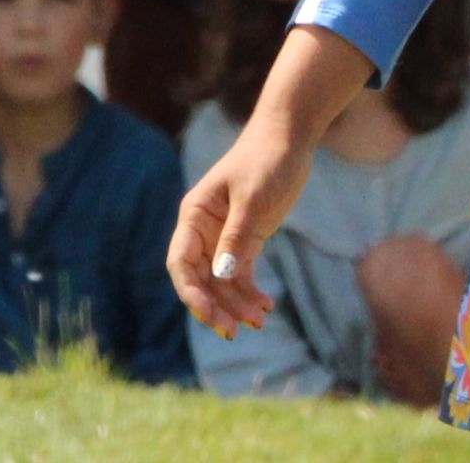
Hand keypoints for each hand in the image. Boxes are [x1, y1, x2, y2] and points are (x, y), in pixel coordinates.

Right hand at [170, 114, 317, 337]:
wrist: (289, 139)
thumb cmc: (266, 161)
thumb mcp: (253, 199)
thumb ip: (236, 237)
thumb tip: (220, 276)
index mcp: (195, 215)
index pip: (181, 263)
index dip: (191, 292)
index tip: (209, 315)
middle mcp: (203, 229)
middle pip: (200, 279)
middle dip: (215, 306)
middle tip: (235, 331)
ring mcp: (223, 236)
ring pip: (221, 281)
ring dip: (235, 304)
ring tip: (257, 321)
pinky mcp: (245, 239)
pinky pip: (240, 274)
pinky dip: (249, 291)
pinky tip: (265, 307)